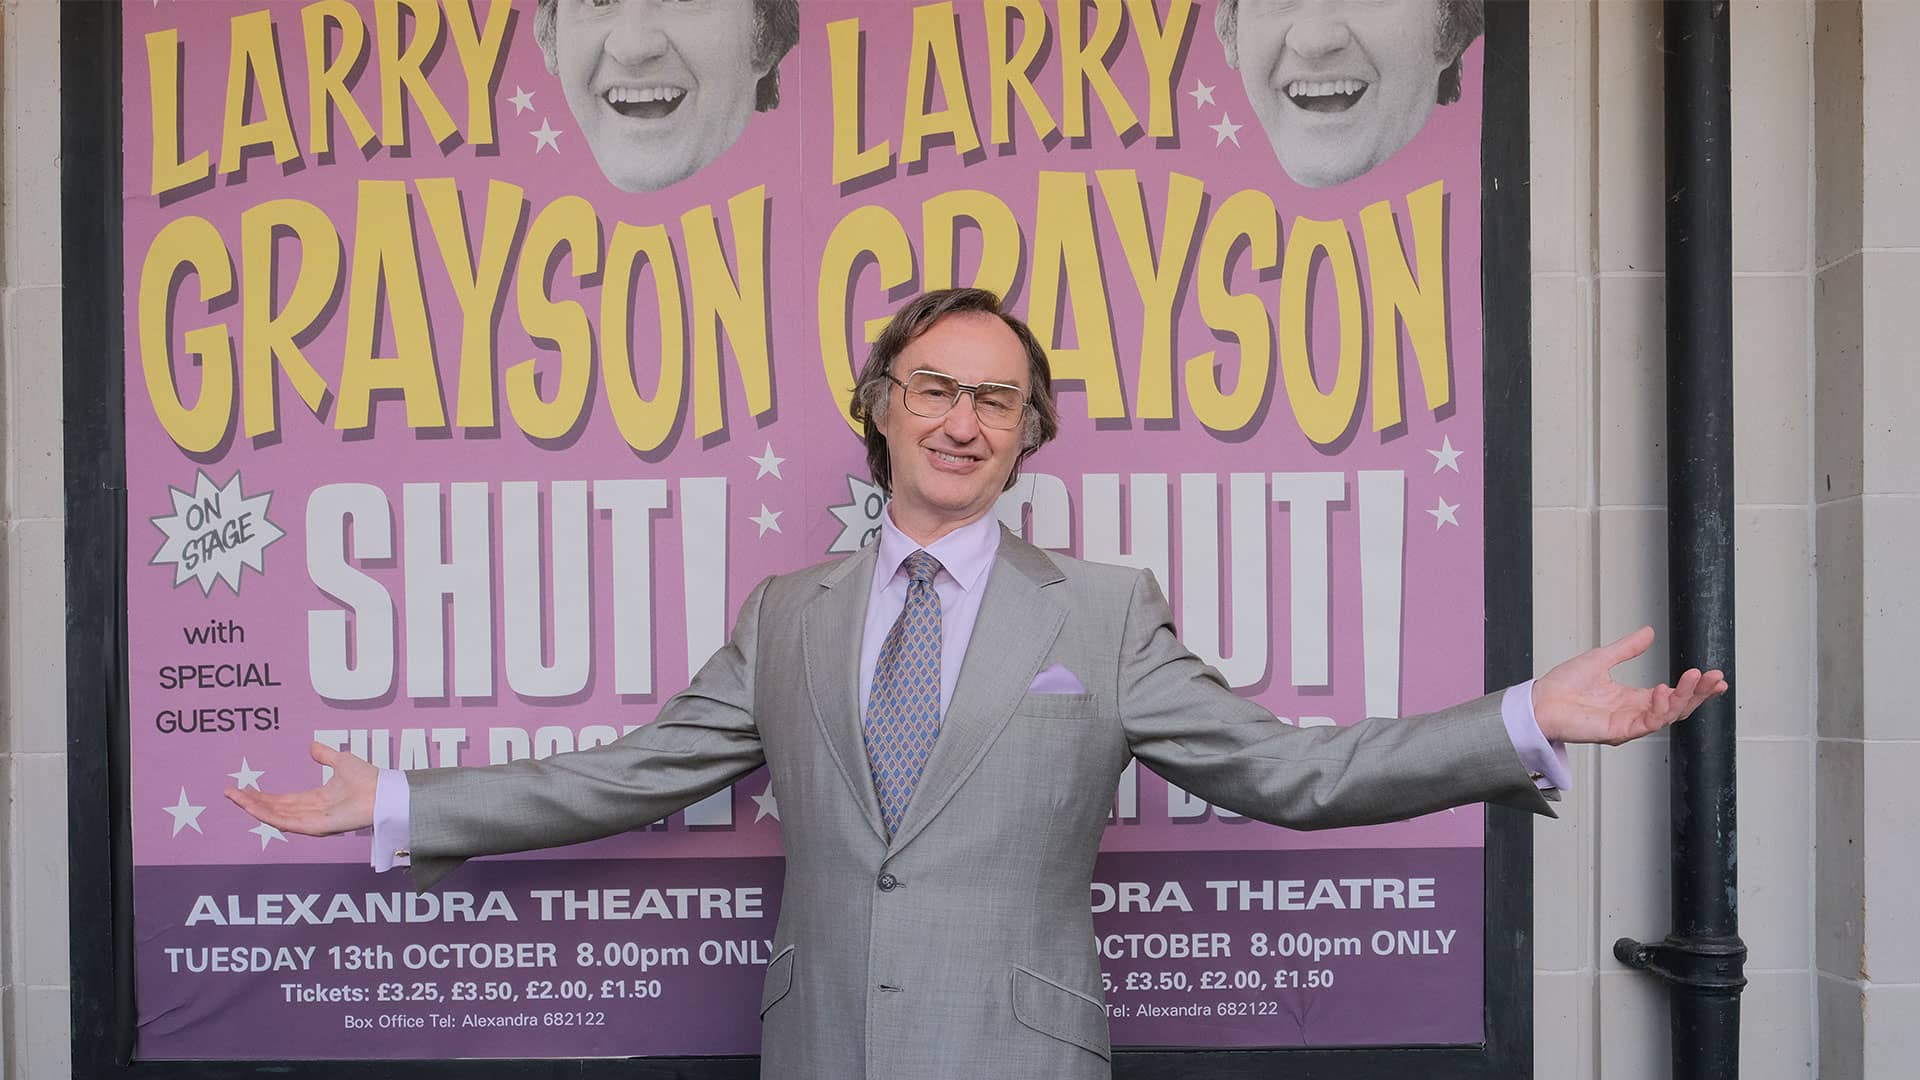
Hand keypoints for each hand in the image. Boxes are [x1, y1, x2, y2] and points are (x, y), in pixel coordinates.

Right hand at [225, 741, 379, 835]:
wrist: (383, 790)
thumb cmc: (369, 779)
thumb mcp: (341, 761)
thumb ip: (325, 756)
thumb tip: (312, 746)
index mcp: (316, 800)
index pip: (282, 800)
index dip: (262, 796)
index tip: (242, 789)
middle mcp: (311, 813)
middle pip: (274, 809)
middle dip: (251, 802)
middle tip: (230, 793)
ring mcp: (312, 822)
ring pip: (276, 817)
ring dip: (254, 808)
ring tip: (235, 798)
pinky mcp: (316, 828)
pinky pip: (287, 823)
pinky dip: (268, 816)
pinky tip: (252, 808)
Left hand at [1532, 627, 1727, 745]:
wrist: (1540, 700)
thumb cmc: (1563, 685)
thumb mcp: (1601, 659)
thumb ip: (1628, 649)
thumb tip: (1648, 633)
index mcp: (1633, 698)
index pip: (1673, 695)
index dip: (1695, 687)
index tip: (1714, 676)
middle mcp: (1634, 713)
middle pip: (1678, 707)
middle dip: (1699, 693)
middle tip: (1716, 678)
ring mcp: (1628, 724)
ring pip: (1668, 715)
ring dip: (1685, 697)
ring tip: (1694, 678)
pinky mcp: (1618, 731)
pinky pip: (1647, 723)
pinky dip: (1659, 708)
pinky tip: (1665, 690)